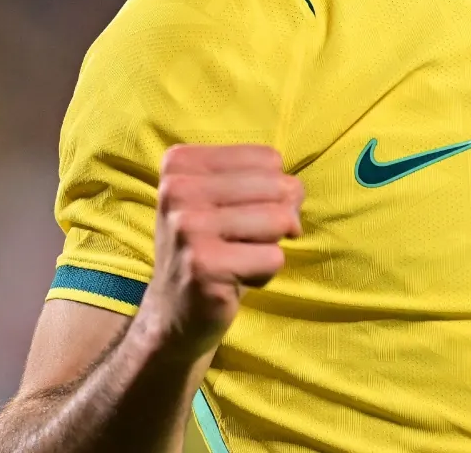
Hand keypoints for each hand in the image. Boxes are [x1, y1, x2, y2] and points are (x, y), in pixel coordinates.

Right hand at [139, 144, 302, 358]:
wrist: (175, 311)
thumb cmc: (212, 246)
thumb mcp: (227, 199)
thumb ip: (265, 180)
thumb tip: (295, 191)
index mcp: (181, 163)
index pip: (269, 158)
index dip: (270, 191)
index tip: (238, 215)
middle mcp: (177, 189)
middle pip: (278, 186)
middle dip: (277, 219)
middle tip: (243, 242)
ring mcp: (186, 227)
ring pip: (280, 220)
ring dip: (270, 246)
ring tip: (238, 259)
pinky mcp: (202, 265)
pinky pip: (274, 258)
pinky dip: (265, 273)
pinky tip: (233, 280)